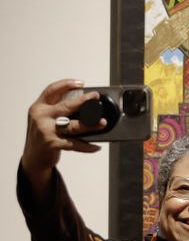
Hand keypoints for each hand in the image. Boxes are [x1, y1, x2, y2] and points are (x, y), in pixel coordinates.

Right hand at [21, 79, 106, 193]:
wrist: (33, 157)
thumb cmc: (43, 135)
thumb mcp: (44, 118)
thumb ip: (57, 110)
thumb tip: (83, 104)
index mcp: (39, 107)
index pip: (52, 90)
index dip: (66, 84)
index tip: (81, 83)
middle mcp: (41, 117)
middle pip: (66, 106)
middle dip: (83, 101)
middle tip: (95, 97)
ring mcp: (46, 131)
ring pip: (73, 126)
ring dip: (90, 125)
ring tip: (102, 123)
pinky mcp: (52, 144)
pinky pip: (75, 144)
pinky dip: (87, 146)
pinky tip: (96, 146)